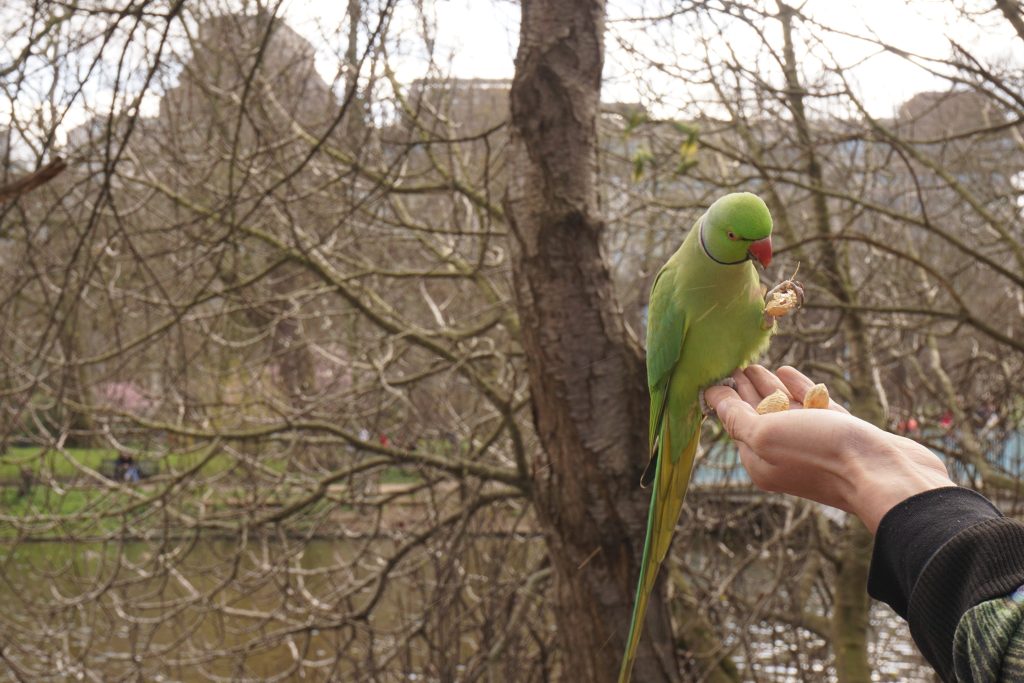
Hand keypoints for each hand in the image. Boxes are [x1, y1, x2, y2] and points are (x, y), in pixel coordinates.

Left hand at [705, 365, 954, 532]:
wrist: (886, 473)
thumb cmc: (821, 453)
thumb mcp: (766, 434)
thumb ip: (736, 418)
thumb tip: (713, 398)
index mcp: (760, 461)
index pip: (734, 424)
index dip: (726, 398)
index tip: (717, 373)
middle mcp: (784, 456)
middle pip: (758, 417)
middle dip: (746, 392)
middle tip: (736, 366)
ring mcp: (814, 445)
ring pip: (785, 411)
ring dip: (769, 388)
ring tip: (757, 367)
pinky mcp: (842, 435)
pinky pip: (812, 408)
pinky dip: (799, 390)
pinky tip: (789, 373)